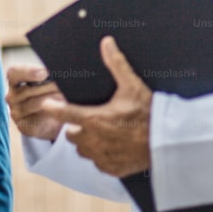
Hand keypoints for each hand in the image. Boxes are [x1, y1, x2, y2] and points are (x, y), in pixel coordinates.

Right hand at [5, 65, 66, 140]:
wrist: (53, 117)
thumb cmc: (50, 92)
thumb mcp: (49, 79)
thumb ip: (50, 72)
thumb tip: (58, 69)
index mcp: (15, 80)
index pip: (14, 72)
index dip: (28, 72)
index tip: (45, 73)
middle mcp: (12, 96)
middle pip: (29, 90)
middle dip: (50, 87)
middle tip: (65, 85)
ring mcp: (16, 113)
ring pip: (36, 104)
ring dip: (54, 100)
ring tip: (66, 96)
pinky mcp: (24, 126)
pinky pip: (38, 120)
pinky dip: (51, 114)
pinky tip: (60, 111)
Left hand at [42, 36, 152, 176]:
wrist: (166, 142)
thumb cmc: (148, 112)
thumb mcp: (132, 85)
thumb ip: (116, 64)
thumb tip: (106, 42)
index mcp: (94, 120)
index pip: (65, 113)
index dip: (53, 108)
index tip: (46, 104)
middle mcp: (93, 141)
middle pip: (71, 134)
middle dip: (76, 126)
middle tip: (88, 119)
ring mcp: (101, 157)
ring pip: (83, 150)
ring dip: (87, 142)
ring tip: (99, 133)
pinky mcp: (111, 169)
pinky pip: (98, 163)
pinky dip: (101, 155)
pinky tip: (112, 146)